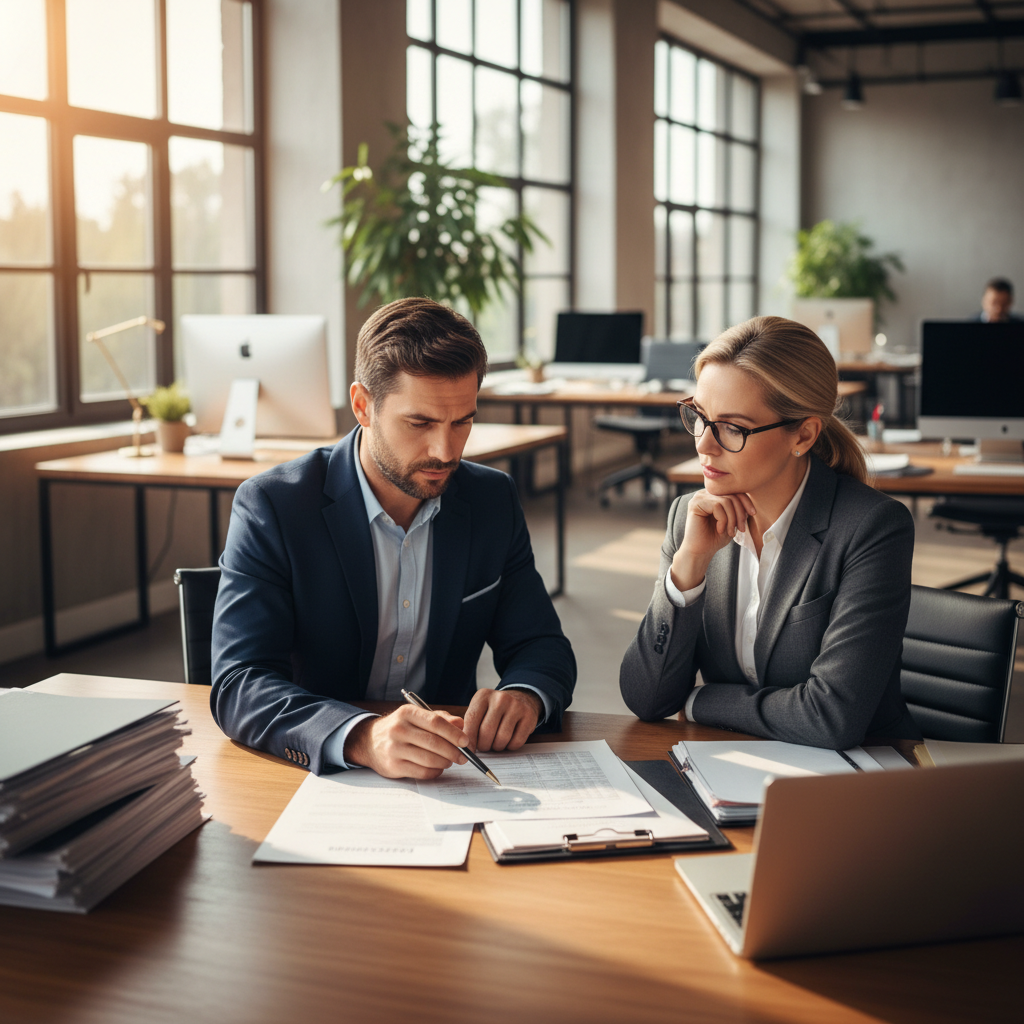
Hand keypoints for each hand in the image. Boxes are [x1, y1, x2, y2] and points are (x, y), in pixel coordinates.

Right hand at [343, 705, 468, 779]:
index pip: (435, 722)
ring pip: (429, 759)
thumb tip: (461, 724)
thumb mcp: (417, 717)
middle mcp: (399, 729)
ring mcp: (394, 749)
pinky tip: (438, 768)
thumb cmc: (401, 728)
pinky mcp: (393, 766)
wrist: (370, 741)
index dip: (453, 733)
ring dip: (445, 762)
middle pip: (433, 742)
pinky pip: (421, 772)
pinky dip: (435, 772)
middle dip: (453, 751)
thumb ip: (441, 718)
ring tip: (450, 761)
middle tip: (463, 756)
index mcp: (407, 713)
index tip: (466, 741)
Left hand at [464, 688, 541, 752]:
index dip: (468, 738)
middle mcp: (500, 698)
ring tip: (496, 742)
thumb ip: (470, 725)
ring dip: (497, 747)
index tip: (467, 750)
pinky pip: (516, 742)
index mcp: (483, 695)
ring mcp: (516, 706)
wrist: (520, 699)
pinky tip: (508, 739)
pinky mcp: (528, 716)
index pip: (472, 719)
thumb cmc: (495, 710)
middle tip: (484, 746)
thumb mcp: (480, 709)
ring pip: (501, 739)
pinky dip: (510, 746)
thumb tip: (465, 747)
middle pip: (486, 732)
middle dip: (483, 745)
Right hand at [670, 489, 756, 591]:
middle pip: (732, 495)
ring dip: (732, 519)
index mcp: (714, 495)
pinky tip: (719, 530)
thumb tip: (750, 500)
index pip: (735, 491)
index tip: (753, 514)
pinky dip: (723, 520)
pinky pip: (718, 506)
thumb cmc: (715, 538)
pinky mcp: (695, 503)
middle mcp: (706, 493)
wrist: (700, 552)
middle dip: (740, 513)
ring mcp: (699, 497)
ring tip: (730, 532)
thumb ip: (737, 509)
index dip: (746, 501)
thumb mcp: (731, 521)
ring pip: (726, 501)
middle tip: (741, 529)